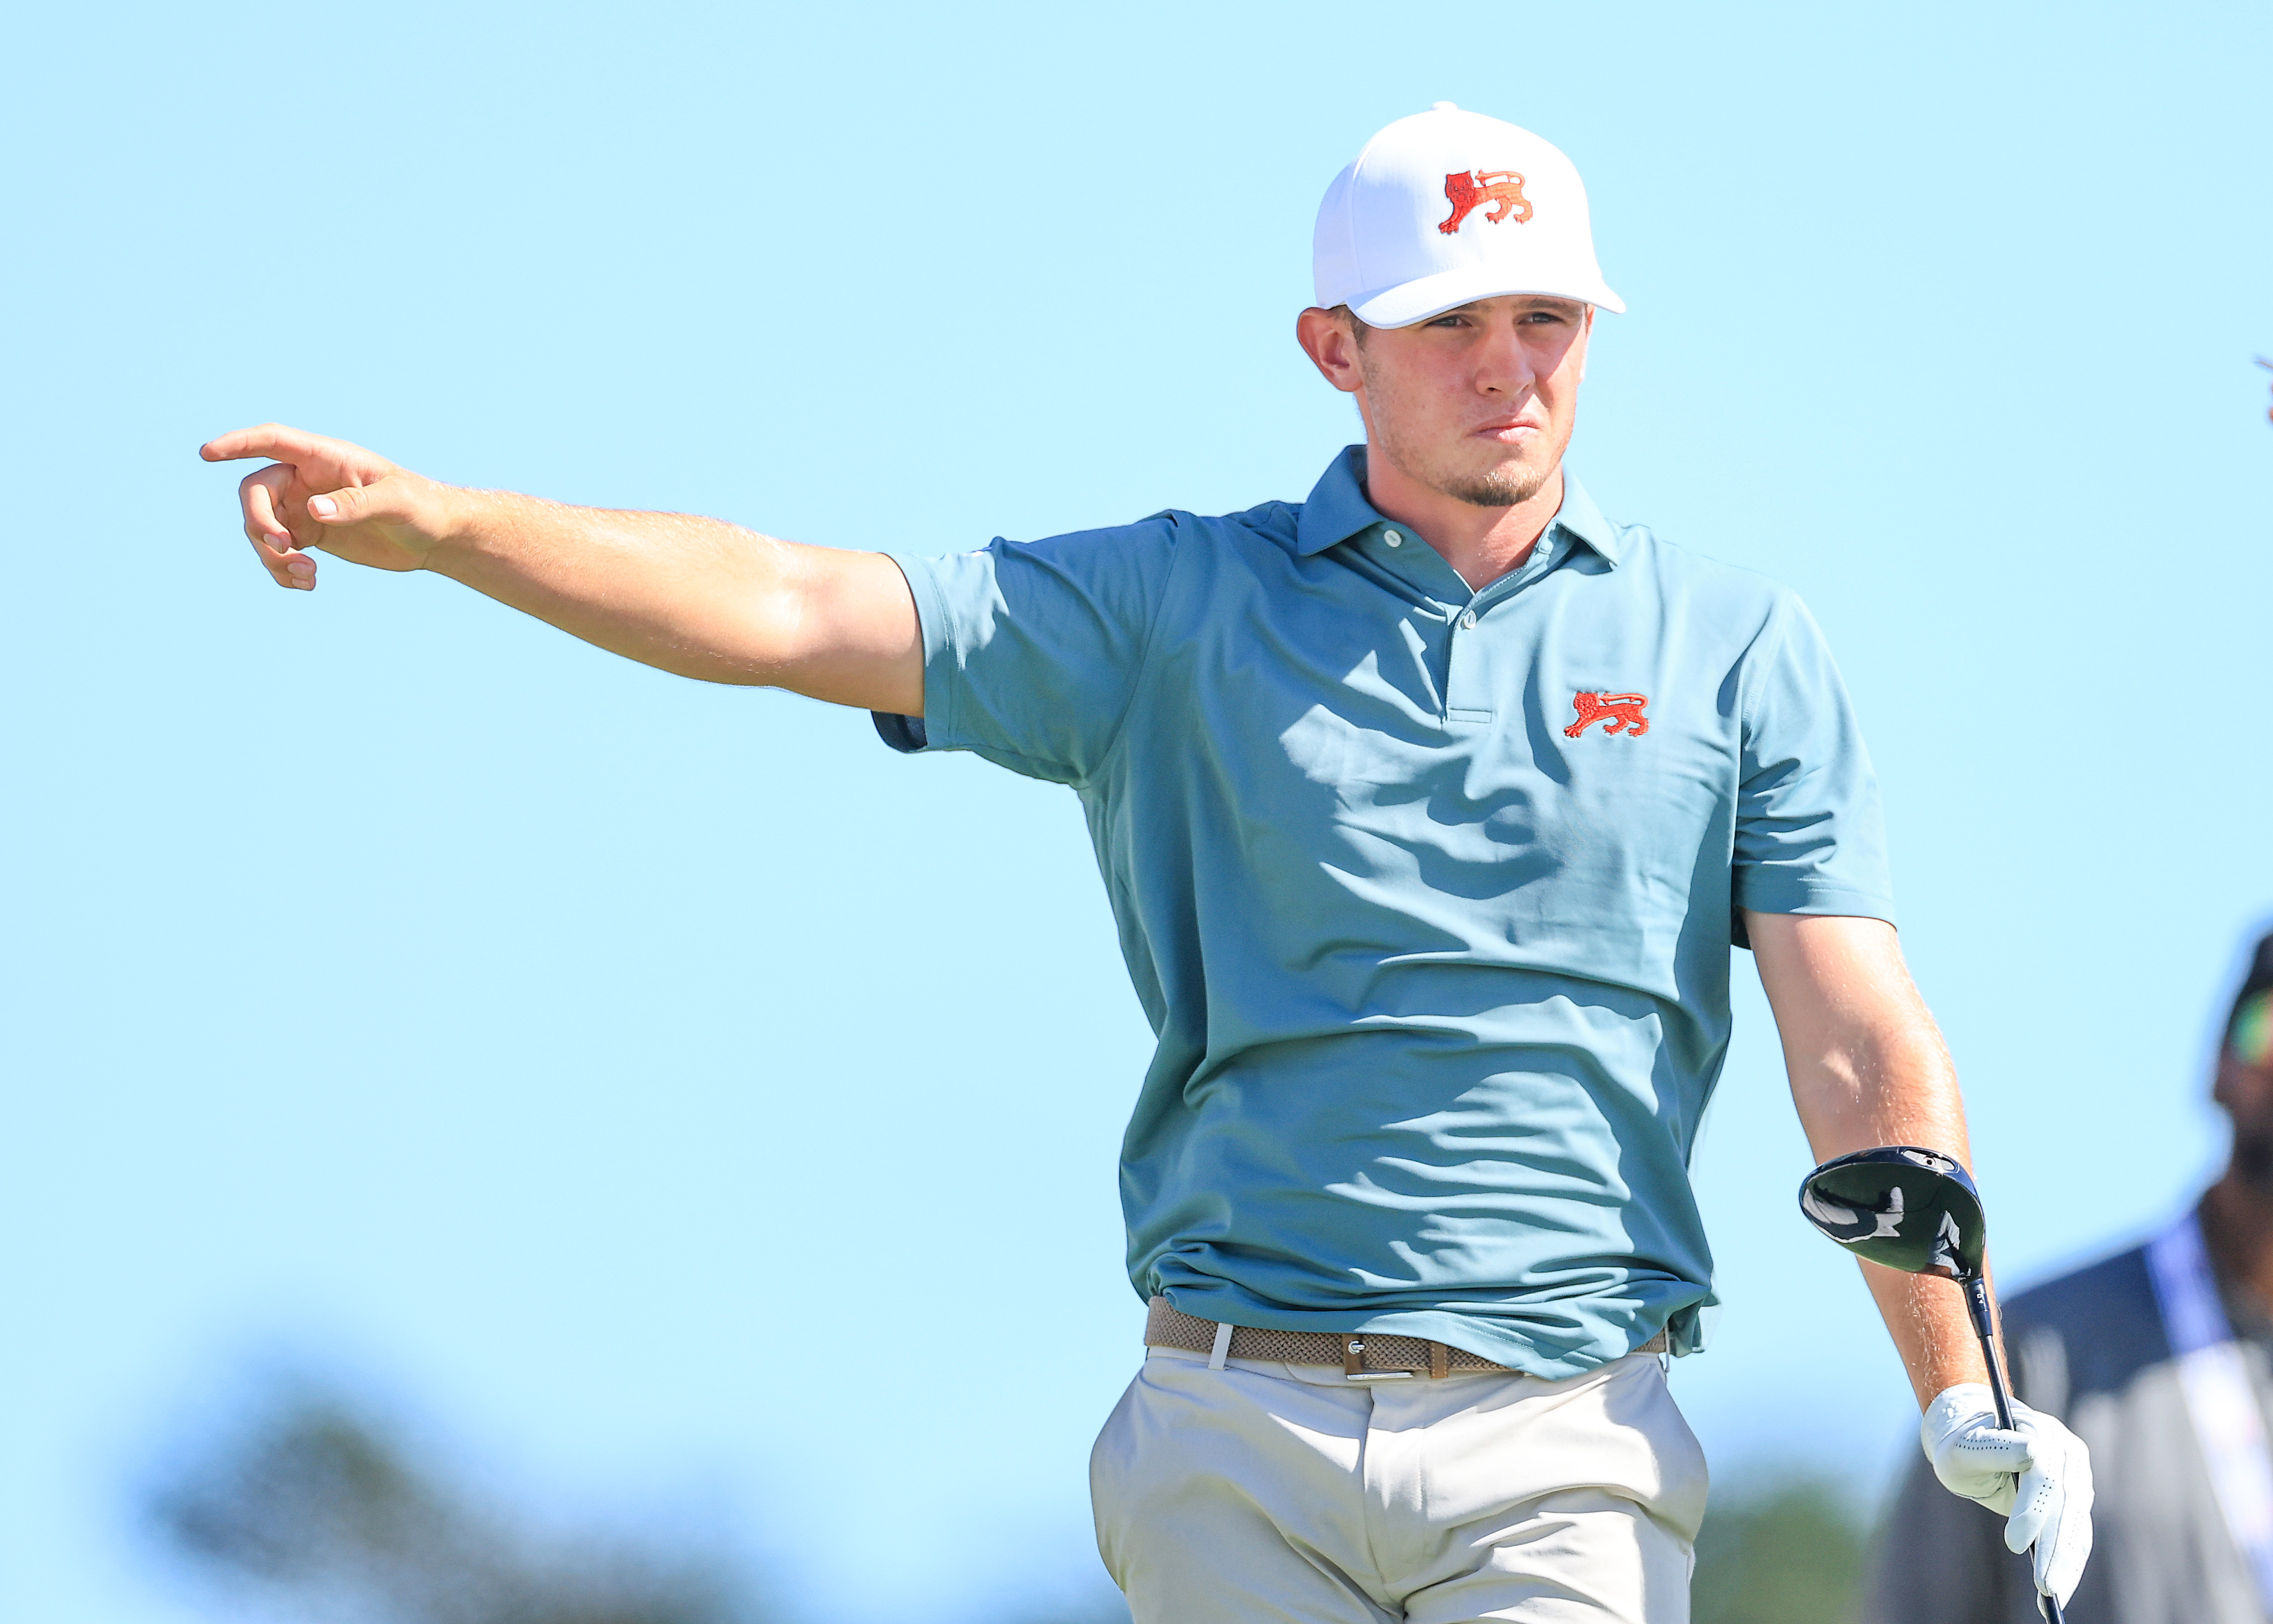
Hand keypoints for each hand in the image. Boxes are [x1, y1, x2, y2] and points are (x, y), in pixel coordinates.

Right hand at [200, 424, 457, 591]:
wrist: (436, 536)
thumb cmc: (422, 507)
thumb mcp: (396, 501)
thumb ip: (355, 504)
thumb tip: (313, 511)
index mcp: (324, 457)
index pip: (271, 441)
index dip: (237, 444)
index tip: (207, 454)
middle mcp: (307, 480)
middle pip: (255, 492)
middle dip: (259, 522)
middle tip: (283, 549)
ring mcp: (305, 508)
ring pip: (261, 527)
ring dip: (272, 556)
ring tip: (308, 576)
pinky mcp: (311, 536)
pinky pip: (278, 552)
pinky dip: (283, 571)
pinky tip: (307, 584)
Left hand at [1923, 1383, 2092, 1605]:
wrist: (1975, 1434)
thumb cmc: (1964, 1443)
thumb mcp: (1964, 1445)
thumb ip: (1993, 1449)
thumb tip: (2032, 1453)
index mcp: (2040, 1434)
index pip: (2041, 1475)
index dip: (2031, 1510)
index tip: (2013, 1543)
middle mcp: (2068, 1454)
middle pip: (2066, 1505)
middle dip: (2055, 1548)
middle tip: (2044, 1586)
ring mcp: (2077, 1478)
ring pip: (2077, 1525)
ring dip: (2067, 1563)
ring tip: (2052, 1596)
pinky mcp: (2077, 1501)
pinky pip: (2077, 1536)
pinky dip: (2069, 1565)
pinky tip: (2058, 1592)